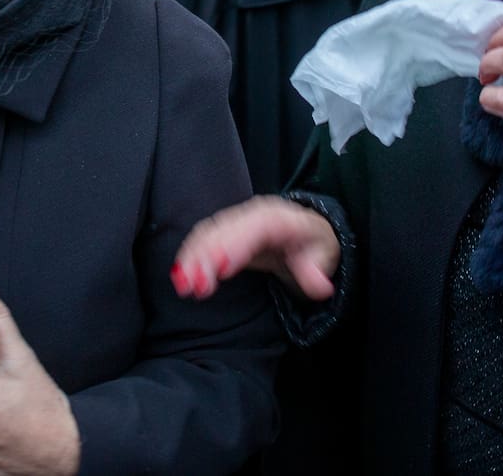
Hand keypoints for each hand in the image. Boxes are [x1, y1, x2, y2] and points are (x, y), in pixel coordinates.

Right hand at [172, 196, 338, 301]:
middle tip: (194, 285)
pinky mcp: (224, 230)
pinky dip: (189, 254)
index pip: (256, 227)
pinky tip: (179, 273)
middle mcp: (252, 214)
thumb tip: (320, 287)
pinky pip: (202, 237)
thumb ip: (316, 270)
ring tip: (182, 283)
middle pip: (225, 229)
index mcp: (279, 217)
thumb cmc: (312, 243)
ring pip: (208, 232)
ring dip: (192, 256)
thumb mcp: (323, 254)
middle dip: (206, 255)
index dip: (236, 244)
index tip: (221, 269)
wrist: (304, 231)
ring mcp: (236, 220)